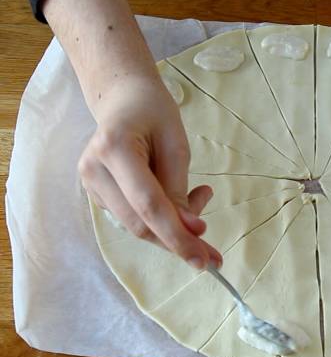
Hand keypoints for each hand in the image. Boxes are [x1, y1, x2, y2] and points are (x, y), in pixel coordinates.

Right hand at [78, 75, 222, 268]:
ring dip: (174, 228)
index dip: (177, 235)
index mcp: (113, 149)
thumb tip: (191, 231)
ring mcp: (92, 185)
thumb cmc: (153, 112)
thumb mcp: (176, 143)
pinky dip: (163, 219)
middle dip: (178, 240)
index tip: (203, 258)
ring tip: (201, 197)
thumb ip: (179, 188)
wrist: (123, 99)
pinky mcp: (99, 195)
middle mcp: (94, 170)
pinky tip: (182, 199)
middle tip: (212, 251)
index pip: (147, 204)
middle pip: (139, 223)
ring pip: (137, 227)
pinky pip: (135, 218)